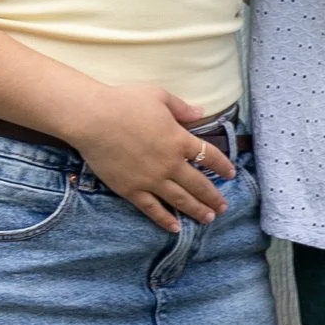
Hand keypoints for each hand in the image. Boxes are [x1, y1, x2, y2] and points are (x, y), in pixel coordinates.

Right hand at [71, 86, 234, 230]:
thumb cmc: (125, 102)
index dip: (223, 166)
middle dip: (214, 197)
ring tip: (209, 218)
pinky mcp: (131, 190)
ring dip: (197, 210)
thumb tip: (201, 112)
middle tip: (223, 207)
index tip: (231, 173)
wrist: (93, 118)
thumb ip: (182, 108)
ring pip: (180, 200)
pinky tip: (175, 228)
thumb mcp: (159, 96)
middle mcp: (170, 163)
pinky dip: (165, 220)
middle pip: (199, 184)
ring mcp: (151, 179)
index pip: (209, 156)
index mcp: (179, 140)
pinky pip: (152, 209)